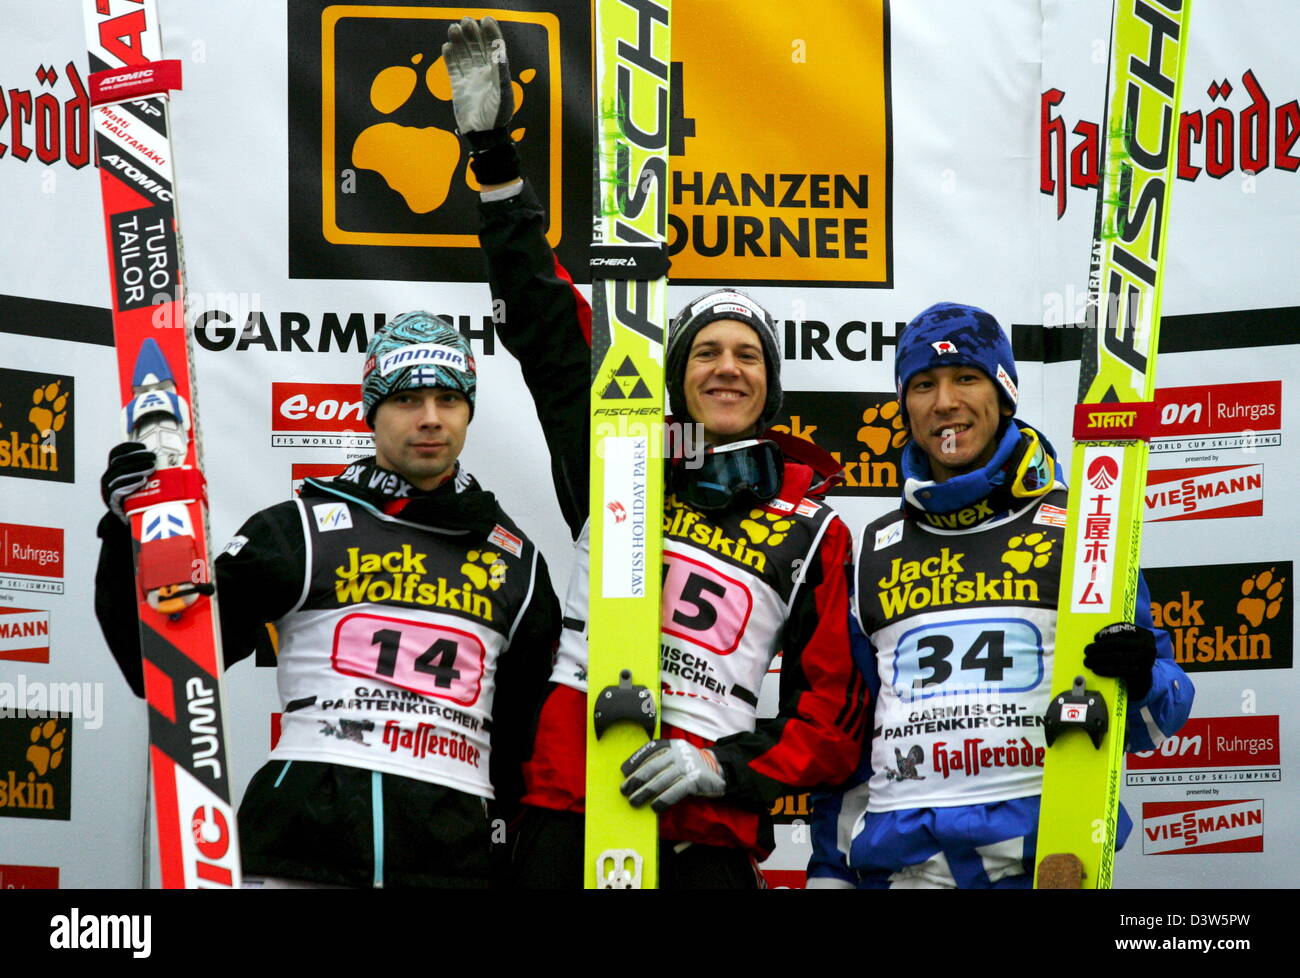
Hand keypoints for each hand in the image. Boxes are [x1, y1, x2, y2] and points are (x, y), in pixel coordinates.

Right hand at [101, 442, 155, 520]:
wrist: (125, 520)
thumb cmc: (135, 497)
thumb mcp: (137, 481)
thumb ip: (143, 470)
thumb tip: (164, 459)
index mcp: (113, 470)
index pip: (116, 453)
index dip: (128, 447)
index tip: (144, 446)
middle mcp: (108, 478)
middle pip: (119, 461)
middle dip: (137, 457)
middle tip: (153, 457)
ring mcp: (107, 489)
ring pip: (118, 474)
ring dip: (136, 468)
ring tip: (151, 468)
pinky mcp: (111, 501)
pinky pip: (118, 489)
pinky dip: (130, 483)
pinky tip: (142, 480)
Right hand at [442, 16, 513, 133]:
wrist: (483, 135)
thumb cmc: (497, 116)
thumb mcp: (503, 93)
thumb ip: (500, 71)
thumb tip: (498, 49)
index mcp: (498, 73)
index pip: (494, 48)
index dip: (491, 34)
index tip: (486, 19)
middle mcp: (485, 73)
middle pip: (478, 47)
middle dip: (473, 33)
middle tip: (466, 20)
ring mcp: (471, 78)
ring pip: (464, 54)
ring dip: (460, 41)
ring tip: (454, 27)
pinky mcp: (458, 86)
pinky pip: (453, 67)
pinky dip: (449, 56)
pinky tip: (447, 46)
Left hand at [620, 739, 724, 812]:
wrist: (721, 771)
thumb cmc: (692, 767)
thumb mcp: (678, 757)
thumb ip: (662, 760)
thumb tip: (636, 775)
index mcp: (673, 745)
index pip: (650, 749)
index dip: (636, 759)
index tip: (623, 771)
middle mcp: (679, 753)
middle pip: (652, 766)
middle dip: (636, 780)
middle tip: (624, 790)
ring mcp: (687, 766)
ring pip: (661, 780)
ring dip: (645, 792)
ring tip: (634, 801)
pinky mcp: (695, 780)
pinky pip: (674, 791)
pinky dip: (663, 800)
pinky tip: (654, 807)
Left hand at [1083, 622, 1155, 700]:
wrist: (1144, 680)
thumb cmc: (1131, 657)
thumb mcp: (1130, 643)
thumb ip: (1118, 636)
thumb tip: (1097, 637)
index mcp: (1145, 634)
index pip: (1124, 628)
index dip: (1108, 631)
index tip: (1095, 637)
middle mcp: (1147, 646)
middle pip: (1119, 643)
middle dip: (1100, 646)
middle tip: (1086, 650)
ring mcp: (1145, 660)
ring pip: (1117, 656)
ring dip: (1099, 658)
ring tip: (1087, 661)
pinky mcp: (1140, 673)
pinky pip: (1119, 670)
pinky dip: (1105, 669)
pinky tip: (1095, 669)